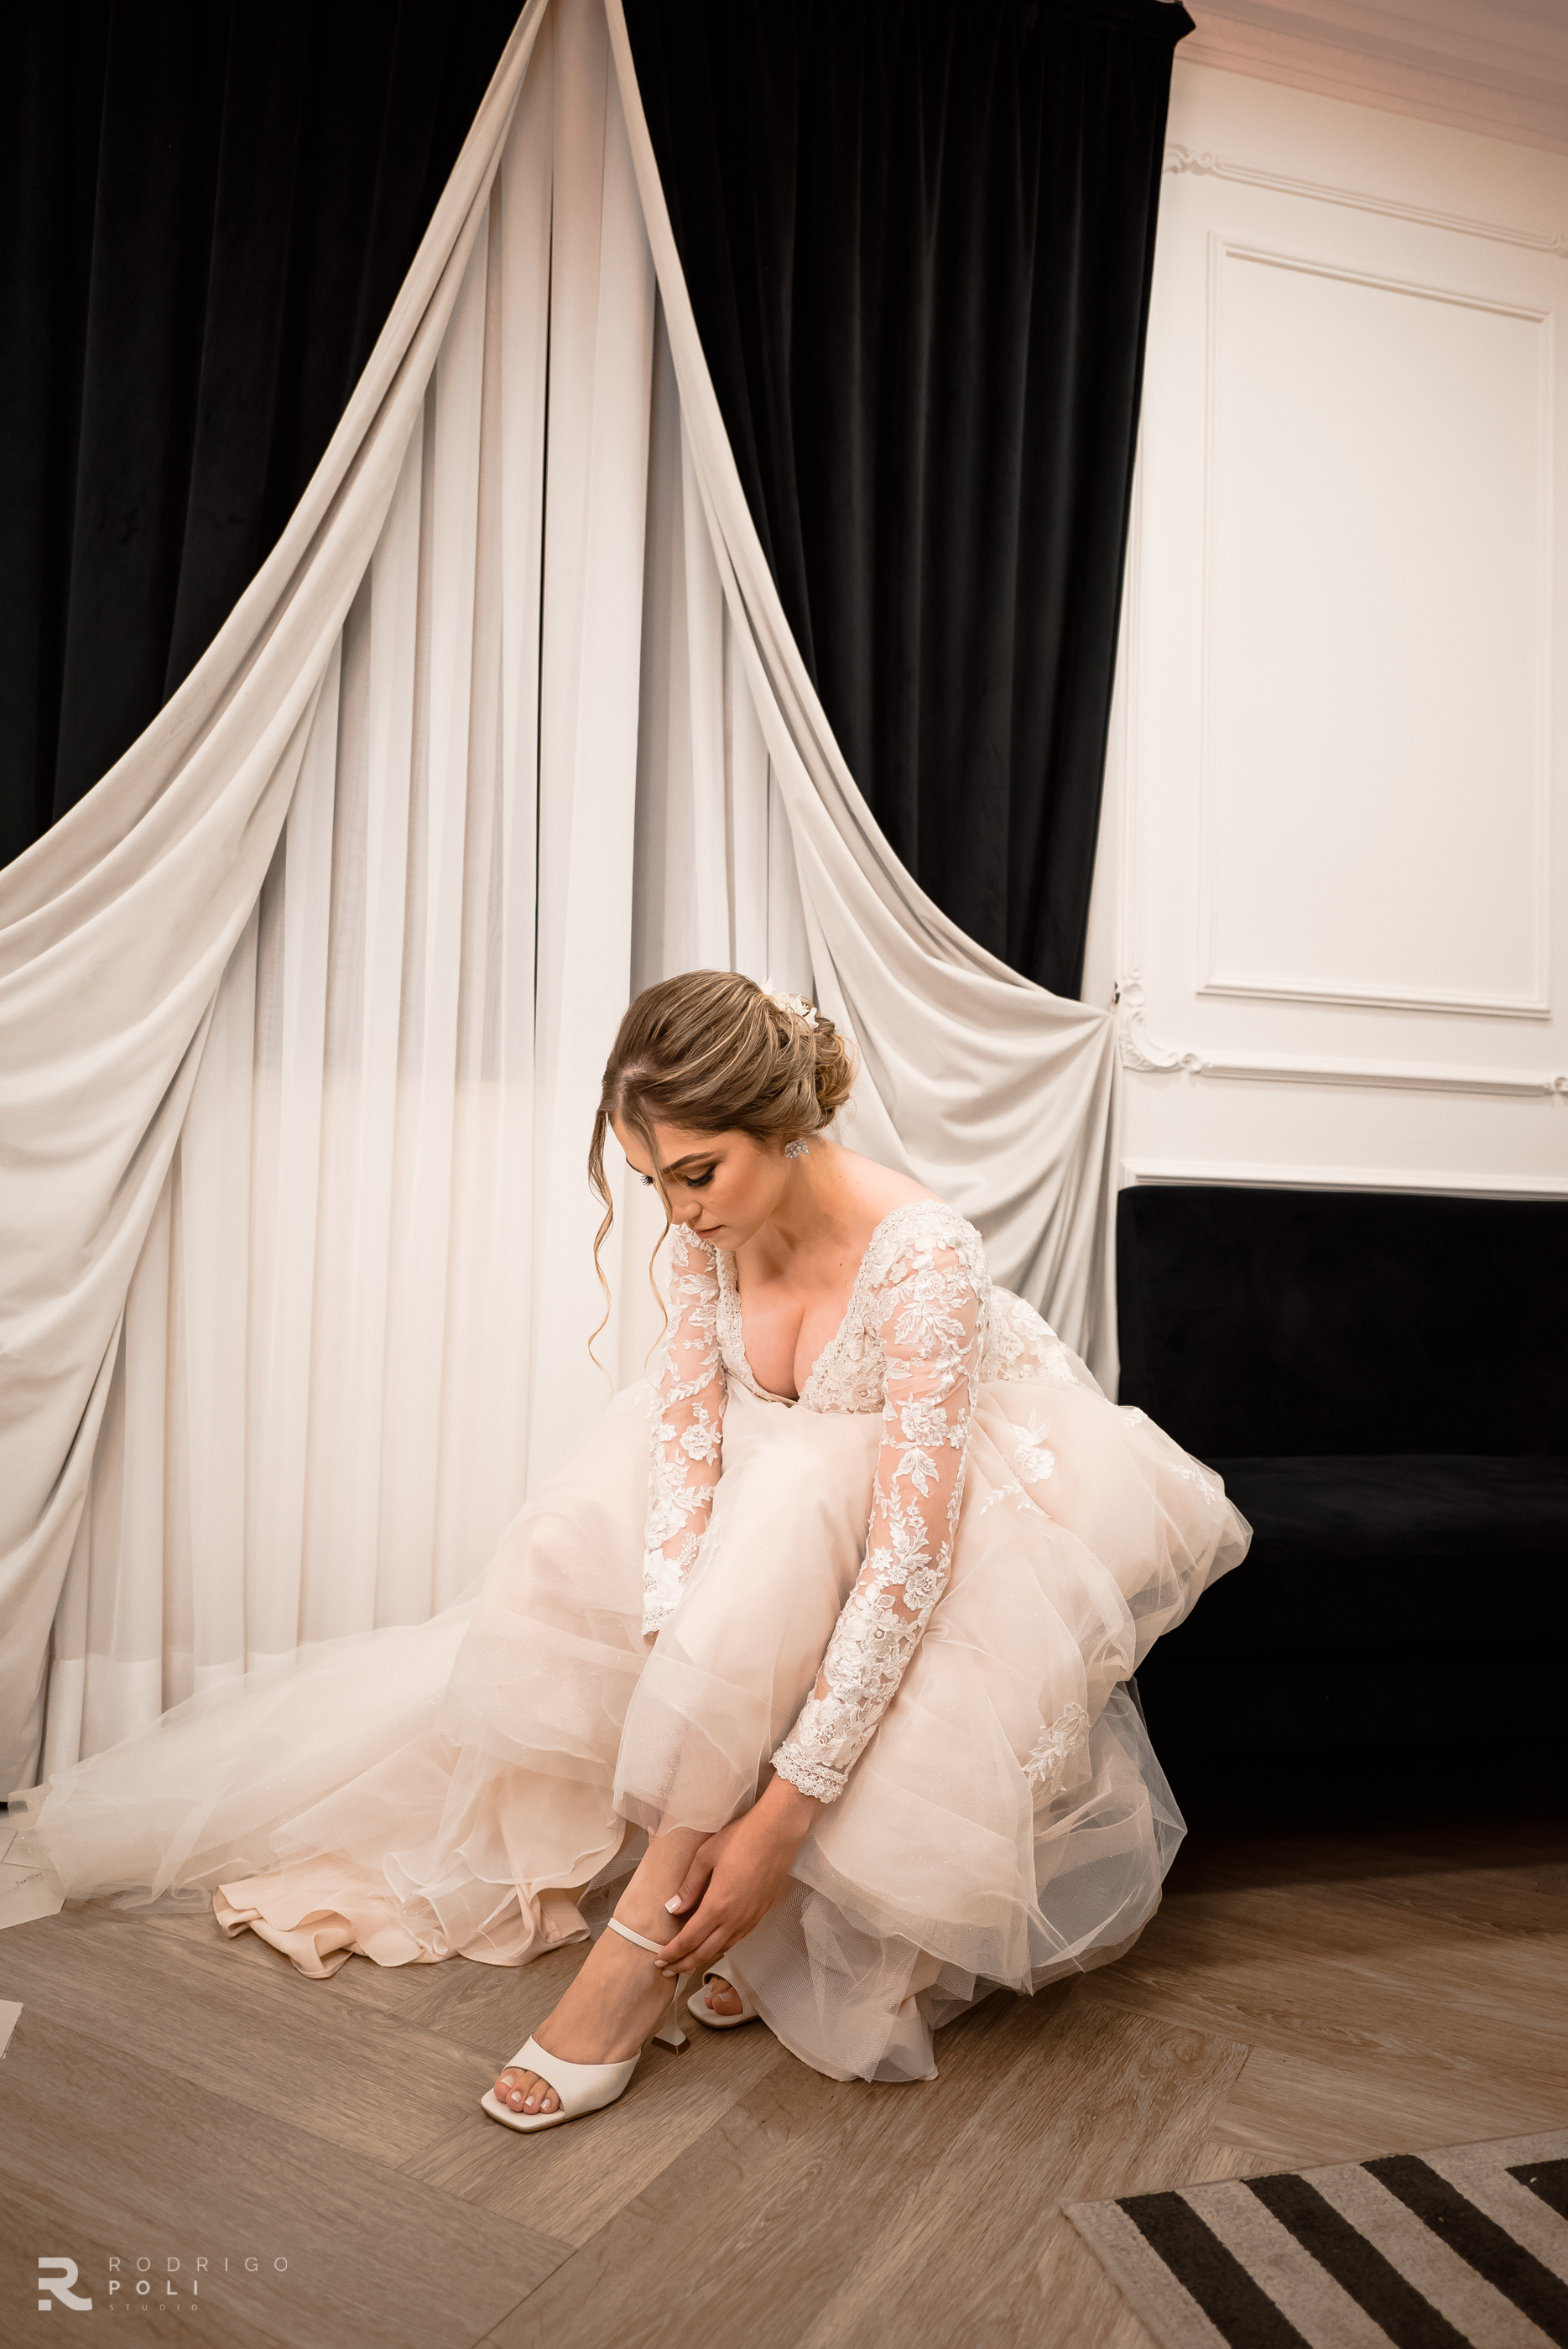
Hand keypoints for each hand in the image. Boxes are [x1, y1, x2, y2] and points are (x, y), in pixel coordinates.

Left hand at [655, 1776, 820, 1980]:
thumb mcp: (706, 1857)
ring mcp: (751, 1918)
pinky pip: (738, 1938)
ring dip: (703, 1959)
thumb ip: (689, 1887)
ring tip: (688, 1962)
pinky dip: (722, 1947)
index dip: (672, 1953)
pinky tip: (715, 1943)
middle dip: (684, 1964)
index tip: (659, 1960)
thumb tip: (672, 1908)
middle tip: (667, 1970)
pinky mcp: (762, 1912)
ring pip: (723, 1949)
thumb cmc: (741, 1838)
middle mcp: (735, 1919)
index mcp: (717, 1906)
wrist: (779, 1831)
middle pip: (705, 1952)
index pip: (689, 1940)